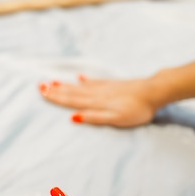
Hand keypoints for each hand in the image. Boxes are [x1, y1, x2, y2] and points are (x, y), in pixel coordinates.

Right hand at [38, 54, 194, 127]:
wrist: (154, 92)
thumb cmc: (137, 110)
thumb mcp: (115, 119)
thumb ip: (94, 118)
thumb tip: (73, 117)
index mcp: (96, 103)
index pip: (71, 101)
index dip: (56, 97)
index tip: (42, 92)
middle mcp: (97, 93)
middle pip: (72, 92)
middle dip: (56, 90)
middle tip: (40, 86)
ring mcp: (105, 88)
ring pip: (80, 86)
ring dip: (66, 85)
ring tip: (53, 81)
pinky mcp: (113, 85)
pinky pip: (94, 82)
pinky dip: (85, 80)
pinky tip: (80, 77)